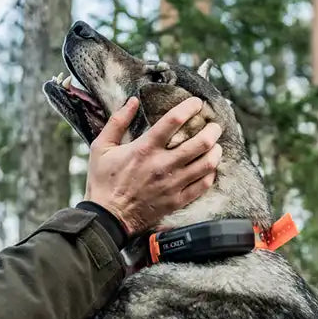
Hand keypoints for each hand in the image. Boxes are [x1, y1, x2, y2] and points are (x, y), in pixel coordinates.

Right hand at [84, 96, 223, 235]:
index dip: (190, 107)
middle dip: (212, 130)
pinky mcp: (177, 200)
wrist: (107, 218)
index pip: (174, 120)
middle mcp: (162, 165)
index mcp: (144, 149)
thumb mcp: (102, 147)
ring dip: (215, 151)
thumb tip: (132, 101)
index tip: (197, 103)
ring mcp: (172, 184)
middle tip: (214, 126)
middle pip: (200, 142)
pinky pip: (203, 184)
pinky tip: (208, 168)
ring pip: (207, 164)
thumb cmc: (103, 182)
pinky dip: (210, 173)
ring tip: (215, 145)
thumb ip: (117, 122)